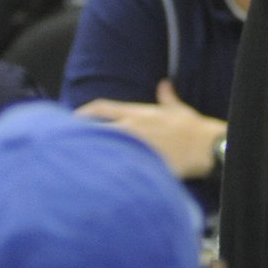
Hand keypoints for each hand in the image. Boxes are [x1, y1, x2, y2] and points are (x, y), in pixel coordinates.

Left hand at [78, 81, 224, 181]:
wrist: (205, 147)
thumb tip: (164, 85)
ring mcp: (134, 148)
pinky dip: (103, 173)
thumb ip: (167, 97)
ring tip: (71, 162)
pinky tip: (93, 181)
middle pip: (94, 129)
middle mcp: (130, 129)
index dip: (82, 113)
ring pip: (101, 150)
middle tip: (63, 142)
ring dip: (87, 154)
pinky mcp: (140, 165)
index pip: (100, 108)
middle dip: (77, 134)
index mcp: (136, 114)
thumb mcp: (178, 110)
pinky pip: (115, 170)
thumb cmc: (192, 129)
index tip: (71, 119)